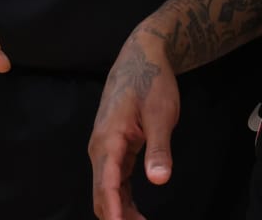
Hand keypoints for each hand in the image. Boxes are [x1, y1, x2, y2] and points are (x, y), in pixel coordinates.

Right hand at [89, 29, 180, 219]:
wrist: (141, 57)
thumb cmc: (151, 82)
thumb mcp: (161, 115)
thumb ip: (159, 149)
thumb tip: (159, 180)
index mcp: (109, 140)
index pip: (106, 185)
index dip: (115, 212)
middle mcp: (100, 148)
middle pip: (101, 194)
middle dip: (117, 217)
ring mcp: (105, 149)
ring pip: (106, 190)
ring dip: (120, 212)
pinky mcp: (114, 149)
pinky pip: (113, 181)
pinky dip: (122, 199)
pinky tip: (135, 213)